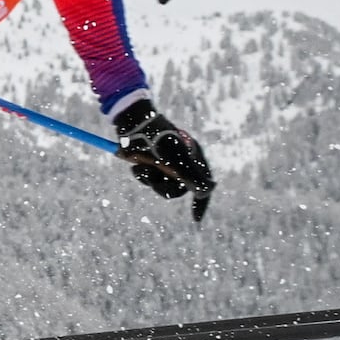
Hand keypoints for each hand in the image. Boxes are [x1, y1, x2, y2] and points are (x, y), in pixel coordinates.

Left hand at [113, 93, 215, 220]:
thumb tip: (207, 193)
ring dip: (149, 179)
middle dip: (164, 187)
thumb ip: (192, 175)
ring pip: (160, 184)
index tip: (196, 219)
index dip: (201, 203)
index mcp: (193, 157)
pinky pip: (147, 177)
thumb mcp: (176, 157)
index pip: (203, 185)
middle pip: (178, 189)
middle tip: (154, 179)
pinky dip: (140, 174)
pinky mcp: (149, 161)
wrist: (132, 120)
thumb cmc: (157, 137)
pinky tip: (135, 163)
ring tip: (142, 166)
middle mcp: (180, 161)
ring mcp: (164, 162)